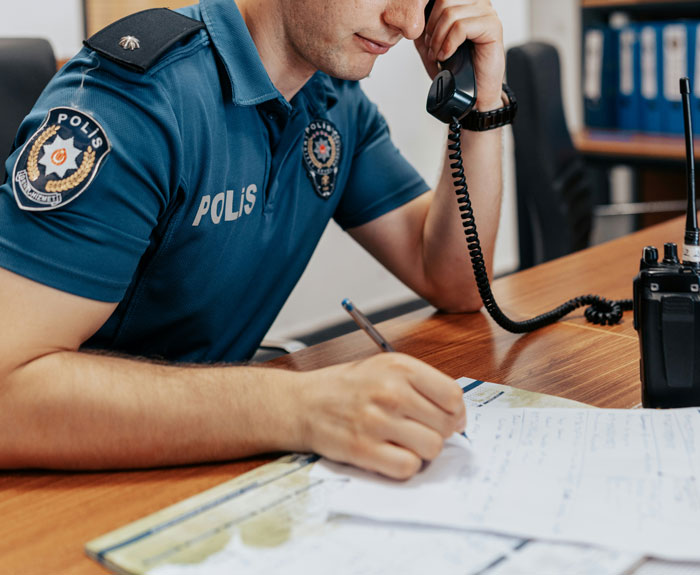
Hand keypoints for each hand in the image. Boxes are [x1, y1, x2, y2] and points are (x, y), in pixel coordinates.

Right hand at [297, 353, 465, 479]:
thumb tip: (458, 415)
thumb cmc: (346, 387)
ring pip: (432, 448)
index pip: (453, 396)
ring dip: (422, 450)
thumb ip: (421, 384)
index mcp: (400, 367)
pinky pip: (408, 467)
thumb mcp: (384, 368)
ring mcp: (377, 421)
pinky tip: (391, 454)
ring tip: (404, 442)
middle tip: (419, 430)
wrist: (302, 403)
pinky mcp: (364, 449)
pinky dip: (404, 465)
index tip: (446, 418)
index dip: (455, 412)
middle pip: (446, 425)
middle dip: (438, 432)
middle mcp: (391, 391)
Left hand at [415, 0, 504, 108]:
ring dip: (438, 38)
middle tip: (432, 48)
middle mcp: (478, 3)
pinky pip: (461, 27)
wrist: (473, 92)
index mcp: (465, 3)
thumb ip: (423, 26)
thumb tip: (415, 13)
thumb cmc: (457, 69)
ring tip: (439, 54)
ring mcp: (487, 13)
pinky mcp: (493, 26)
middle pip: (444, 1)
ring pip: (451, 13)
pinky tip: (447, 55)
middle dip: (431, 27)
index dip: (427, 16)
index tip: (426, 38)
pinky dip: (449, 43)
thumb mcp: (431, 44)